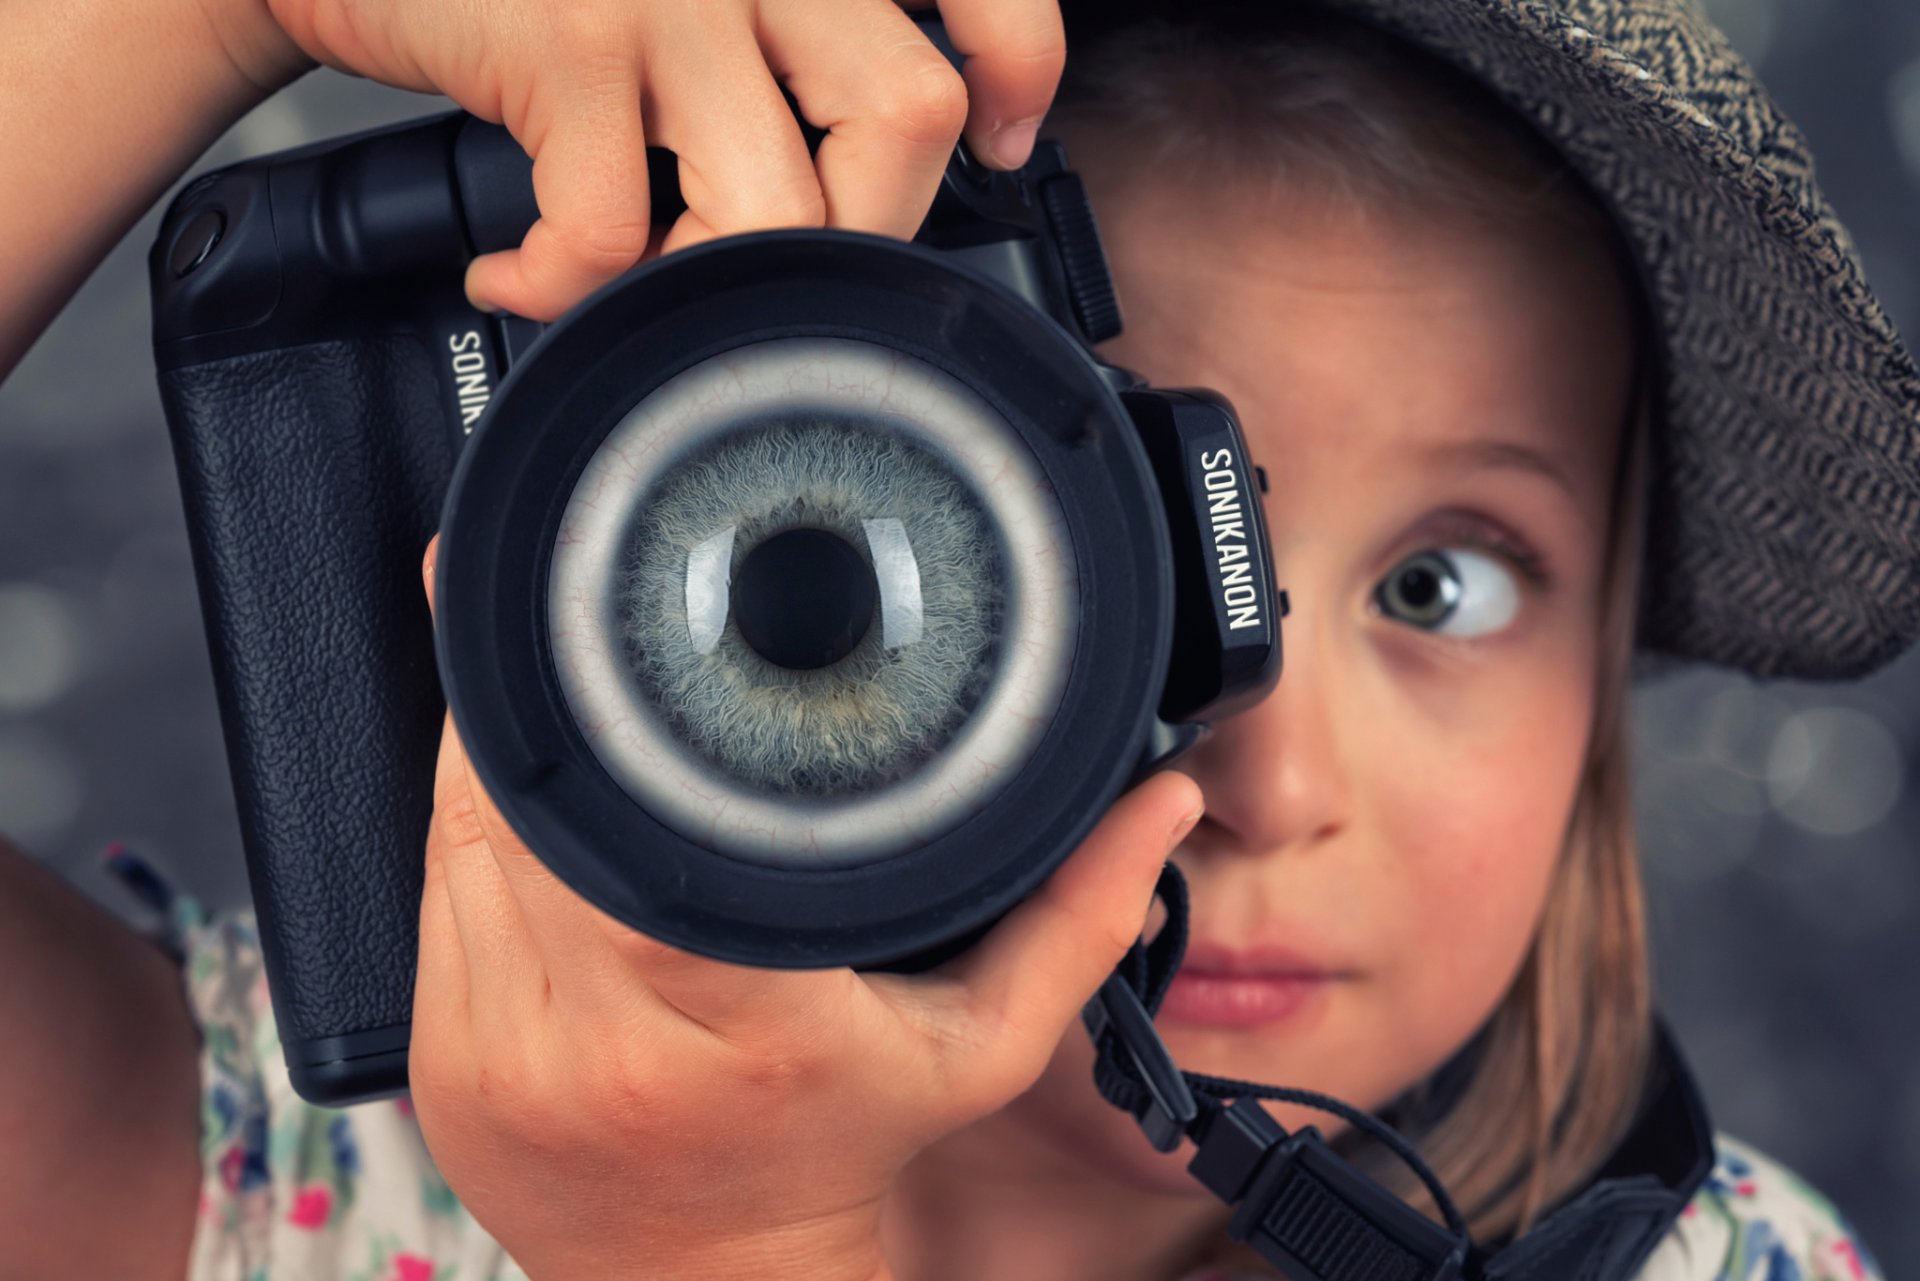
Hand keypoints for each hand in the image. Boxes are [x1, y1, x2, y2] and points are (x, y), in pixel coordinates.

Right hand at [259, 0, 1067, 321]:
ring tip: (642, 283)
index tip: (1003, 137)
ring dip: (714, 287)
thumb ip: (774, 36)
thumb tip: (859, 168)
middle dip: (858, 232)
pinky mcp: (571, 42)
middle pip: (905, 119)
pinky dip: (565, 291)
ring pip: (781, 206)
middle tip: (782, 263)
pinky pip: (617, 237)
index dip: (1017, 64)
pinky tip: (520, 273)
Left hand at [408, 536, 1203, 1279]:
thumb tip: (1158, 798)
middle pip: (523, 798)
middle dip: (556, 702)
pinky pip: (427, 893)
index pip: (631, 810)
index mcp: (731, 1014)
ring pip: (456, 831)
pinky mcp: (438, 1059)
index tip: (642, 631)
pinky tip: (515, 787)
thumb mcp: (986, 1043)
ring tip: (558, 687)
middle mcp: (592, 1031)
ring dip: (501, 750)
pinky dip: (467, 824)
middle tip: (595, 623)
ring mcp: (494, 1048)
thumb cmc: (851, 1150)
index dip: (614, 698)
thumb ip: (1080, 915)